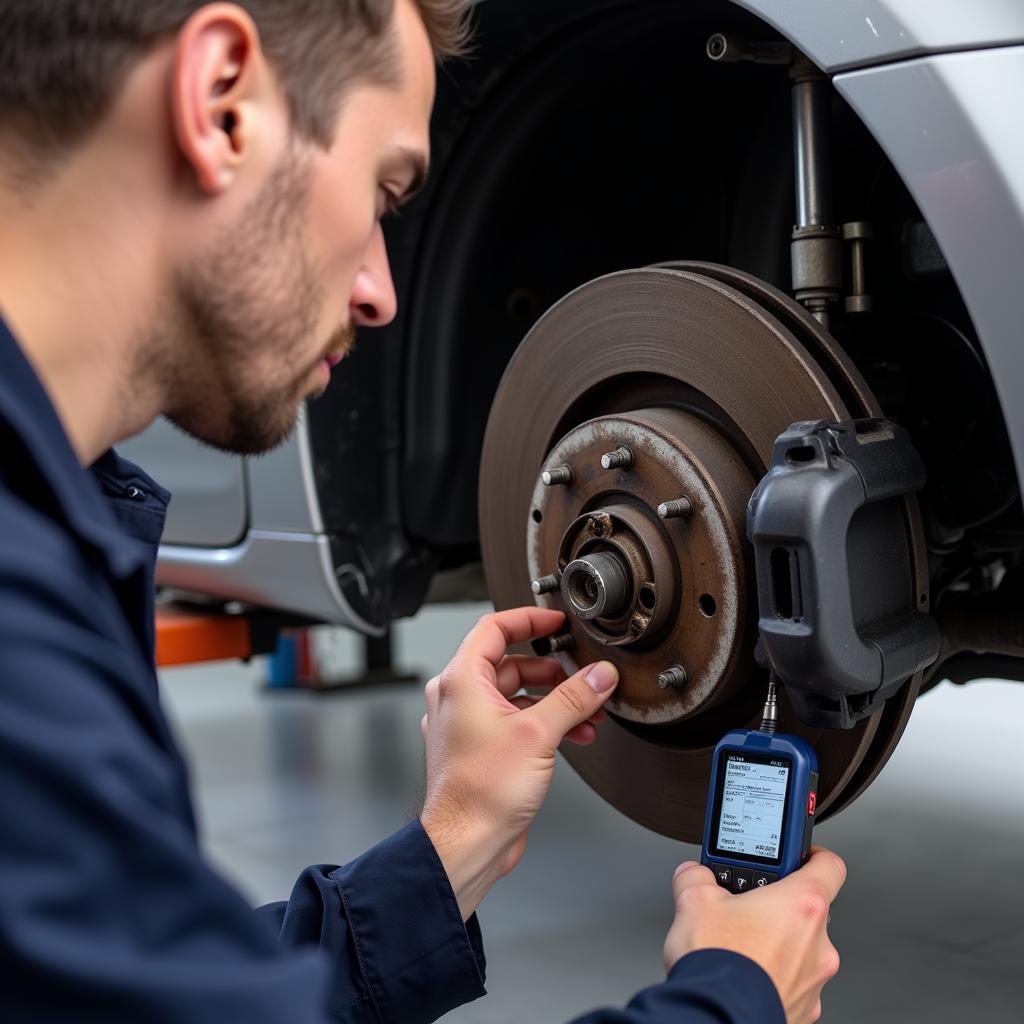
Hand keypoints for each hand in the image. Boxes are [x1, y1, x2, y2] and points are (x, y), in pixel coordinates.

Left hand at [419, 607, 617, 920]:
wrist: (466, 843)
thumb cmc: (481, 793)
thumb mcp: (538, 734)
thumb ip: (574, 698)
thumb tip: (598, 676)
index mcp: (461, 681)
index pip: (494, 628)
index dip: (529, 619)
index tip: (556, 620)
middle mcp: (459, 699)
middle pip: (511, 664)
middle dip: (554, 671)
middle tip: (583, 675)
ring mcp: (468, 725)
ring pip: (516, 695)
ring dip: (555, 700)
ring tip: (589, 712)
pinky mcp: (480, 750)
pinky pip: (515, 721)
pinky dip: (544, 722)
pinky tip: (574, 735)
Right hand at [664, 847, 845, 1023]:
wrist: (714, 1016)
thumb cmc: (717, 962)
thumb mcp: (694, 898)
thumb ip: (698, 875)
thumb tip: (694, 874)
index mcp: (802, 905)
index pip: (830, 866)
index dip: (814, 855)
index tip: (800, 855)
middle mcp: (818, 943)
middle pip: (809, 910)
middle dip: (778, 906)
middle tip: (747, 906)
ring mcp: (814, 980)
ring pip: (800, 949)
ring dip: (776, 943)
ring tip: (739, 945)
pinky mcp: (804, 1010)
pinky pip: (793, 982)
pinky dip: (773, 975)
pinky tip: (744, 974)